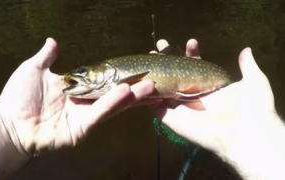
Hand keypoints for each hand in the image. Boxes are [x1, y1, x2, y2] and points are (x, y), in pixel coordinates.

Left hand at [0, 38, 154, 159]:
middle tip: (150, 79)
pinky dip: (113, 103)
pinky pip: (100, 114)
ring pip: (111, 104)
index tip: (134, 70)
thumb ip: (47, 56)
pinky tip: (126, 93)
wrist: (9, 123)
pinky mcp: (82, 128)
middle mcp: (84, 103)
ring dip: (130, 96)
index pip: (101, 81)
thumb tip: (52, 41)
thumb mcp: (34, 69)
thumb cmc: (19, 96)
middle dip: (131, 87)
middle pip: (112, 94)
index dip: (117, 76)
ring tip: (149, 86)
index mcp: (76, 90)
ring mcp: (84, 117)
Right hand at [149, 39, 282, 157]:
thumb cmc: (252, 108)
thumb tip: (246, 49)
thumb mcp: (254, 81)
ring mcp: (182, 109)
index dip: (192, 55)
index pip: (197, 68)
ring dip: (156, 75)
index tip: (191, 42)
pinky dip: (148, 96)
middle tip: (161, 45)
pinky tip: (142, 80)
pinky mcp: (172, 120)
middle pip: (177, 76)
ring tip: (149, 58)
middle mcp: (195, 97)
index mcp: (210, 88)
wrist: (246, 135)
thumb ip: (248, 65)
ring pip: (164, 89)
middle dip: (168, 60)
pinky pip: (156, 107)